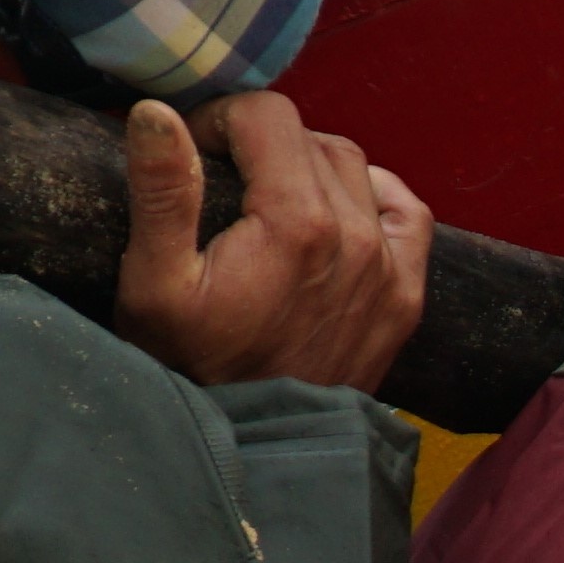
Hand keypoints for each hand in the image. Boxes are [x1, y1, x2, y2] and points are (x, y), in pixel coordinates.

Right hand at [116, 94, 432, 392]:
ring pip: (356, 169)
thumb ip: (161, 193)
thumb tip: (157, 113)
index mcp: (297, 221)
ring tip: (270, 198)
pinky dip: (376, 196)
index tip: (197, 150)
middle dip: (262, 143)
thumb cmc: (195, 369)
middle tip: (224, 176)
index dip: (222, 119)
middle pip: (312, 138)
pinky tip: (342, 206)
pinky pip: (408, 215)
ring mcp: (388, 269)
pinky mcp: (405, 298)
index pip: (268, 115)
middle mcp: (356, 236)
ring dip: (311, 167)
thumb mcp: (155, 286)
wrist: (255, 449)